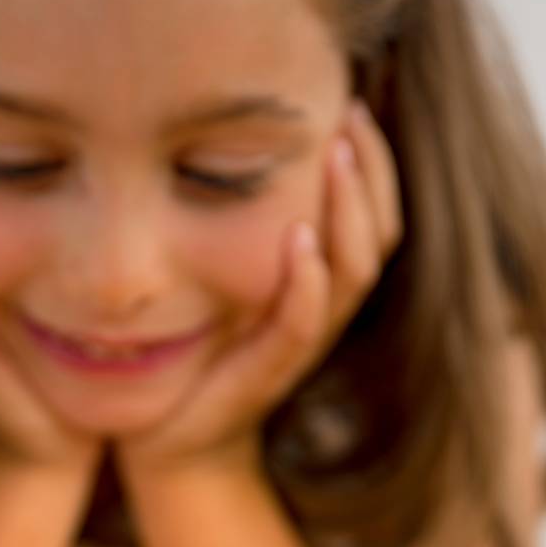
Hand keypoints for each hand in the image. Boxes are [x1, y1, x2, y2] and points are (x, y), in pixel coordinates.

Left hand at [114, 99, 403, 477]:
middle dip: (371, 171)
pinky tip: (301, 240)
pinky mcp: (266, 375)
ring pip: (352, 272)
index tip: (351, 101)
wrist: (166, 445)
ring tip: (338, 156)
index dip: (373, 163)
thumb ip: (230, 223)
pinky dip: (308, 283)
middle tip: (352, 112)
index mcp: (317, 284)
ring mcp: (298, 344)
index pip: (372, 215)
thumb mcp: (215, 277)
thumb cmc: (190, 355)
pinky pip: (301, 324)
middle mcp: (320, 311)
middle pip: (379, 234)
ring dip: (350, 211)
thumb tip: (216, 141)